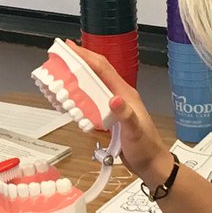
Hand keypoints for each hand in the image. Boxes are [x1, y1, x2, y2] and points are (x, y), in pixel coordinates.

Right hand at [68, 41, 173, 185]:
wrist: (151, 165)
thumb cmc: (145, 147)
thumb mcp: (135, 131)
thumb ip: (125, 115)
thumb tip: (113, 99)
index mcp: (125, 93)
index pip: (103, 69)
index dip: (87, 56)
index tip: (70, 48)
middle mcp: (118, 95)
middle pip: (96, 73)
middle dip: (79, 63)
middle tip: (60, 57)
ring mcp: (113, 106)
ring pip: (93, 86)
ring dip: (77, 79)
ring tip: (60, 75)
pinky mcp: (109, 117)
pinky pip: (92, 101)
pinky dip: (79, 97)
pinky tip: (70, 99)